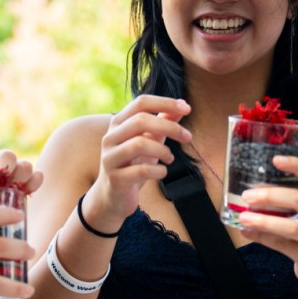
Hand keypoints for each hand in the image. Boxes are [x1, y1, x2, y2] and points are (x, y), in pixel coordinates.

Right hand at [84, 95, 190, 231]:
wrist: (112, 196)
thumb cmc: (133, 164)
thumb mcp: (150, 140)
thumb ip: (164, 122)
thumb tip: (183, 106)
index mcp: (118, 123)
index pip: (141, 103)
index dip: (165, 102)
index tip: (187, 108)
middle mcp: (110, 137)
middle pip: (141, 121)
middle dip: (170, 127)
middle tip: (187, 137)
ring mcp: (110, 158)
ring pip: (139, 144)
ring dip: (163, 151)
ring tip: (170, 158)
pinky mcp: (115, 178)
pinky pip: (141, 171)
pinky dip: (158, 171)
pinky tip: (162, 172)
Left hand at [236, 155, 297, 298]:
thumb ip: (287, 201)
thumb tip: (251, 191)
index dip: (297, 165)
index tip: (275, 159)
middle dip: (271, 196)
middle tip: (248, 196)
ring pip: (293, 227)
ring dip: (265, 221)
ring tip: (244, 217)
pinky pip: (284, 246)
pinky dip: (263, 238)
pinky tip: (246, 232)